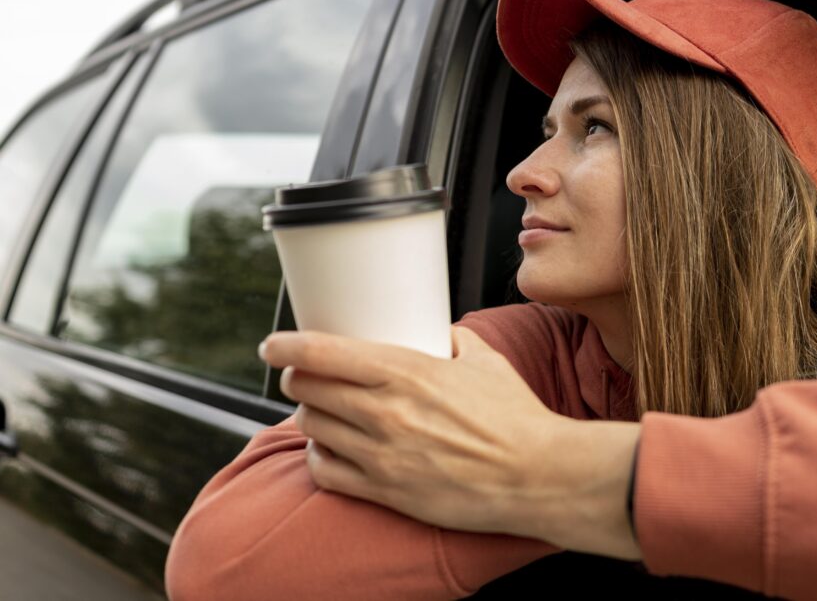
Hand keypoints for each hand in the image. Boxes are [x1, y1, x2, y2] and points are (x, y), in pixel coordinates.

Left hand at [259, 327, 641, 558]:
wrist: (537, 474)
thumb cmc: (515, 417)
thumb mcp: (484, 360)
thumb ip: (453, 339)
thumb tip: (437, 332)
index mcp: (408, 371)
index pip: (323, 352)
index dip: (286, 345)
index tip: (272, 344)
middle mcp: (386, 411)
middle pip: (308, 389)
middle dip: (296, 378)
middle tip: (301, 375)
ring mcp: (382, 455)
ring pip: (312, 428)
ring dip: (307, 415)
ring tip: (318, 409)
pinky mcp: (386, 491)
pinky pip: (326, 472)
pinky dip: (319, 455)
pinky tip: (328, 447)